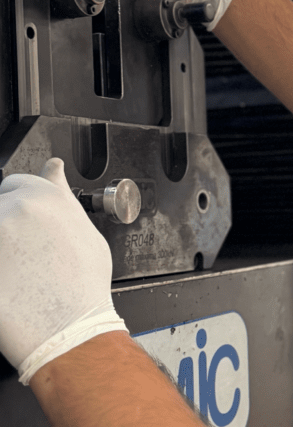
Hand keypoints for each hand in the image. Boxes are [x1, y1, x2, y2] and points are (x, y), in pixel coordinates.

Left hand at [0, 159, 126, 384]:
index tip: (25, 224)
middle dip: (8, 226)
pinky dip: (0, 268)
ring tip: (17, 270)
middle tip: (23, 254)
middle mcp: (14, 210)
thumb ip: (60, 193)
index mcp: (44, 195)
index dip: (21, 205)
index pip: (14, 184)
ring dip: (3, 246)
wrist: (70, 327)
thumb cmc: (82, 283)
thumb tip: (53, 167)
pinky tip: (10, 279)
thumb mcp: (83, 228)